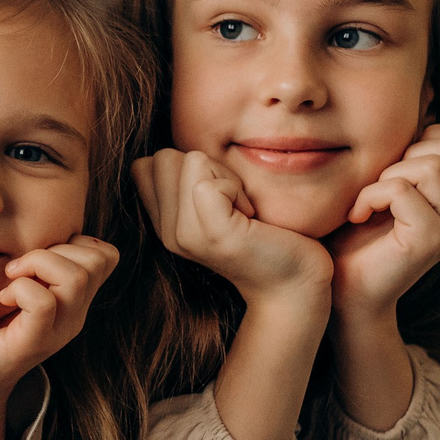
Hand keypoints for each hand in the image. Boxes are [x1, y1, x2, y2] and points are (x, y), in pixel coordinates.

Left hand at [0, 235, 118, 413]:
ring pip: (76, 278)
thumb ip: (31, 263)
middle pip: (97, 260)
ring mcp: (58, 331)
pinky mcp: (32, 343)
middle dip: (55, 249)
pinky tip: (4, 298)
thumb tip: (26, 223)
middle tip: (19, 268)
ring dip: (37, 264)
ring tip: (11, 279)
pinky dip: (21, 289)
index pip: (106, 255)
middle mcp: (75, 316)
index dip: (76, 241)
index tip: (40, 256)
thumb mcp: (15, 285)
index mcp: (75, 300)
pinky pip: (44, 303)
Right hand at [133, 148, 329, 302]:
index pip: (145, 165)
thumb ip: (190, 182)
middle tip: (233, 204)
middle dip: (206, 168)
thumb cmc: (266, 237)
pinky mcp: (212, 234)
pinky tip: (251, 217)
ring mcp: (185, 235)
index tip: (218, 197)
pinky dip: (236, 189)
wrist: (294, 285)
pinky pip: (208, 181)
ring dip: (225, 177)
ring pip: (188, 161)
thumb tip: (181, 154)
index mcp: (165, 224)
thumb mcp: (218, 204)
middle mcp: (167, 232)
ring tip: (243, 212)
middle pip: (163, 157)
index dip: (185, 167)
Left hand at [326, 125, 439, 316]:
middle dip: (411, 152)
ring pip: (434, 164)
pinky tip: (359, 215)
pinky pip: (404, 190)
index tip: (394, 167)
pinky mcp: (433, 241)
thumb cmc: (352, 235)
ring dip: (389, 175)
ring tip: (369, 200)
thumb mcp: (382, 181)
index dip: (429, 136)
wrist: (343, 292)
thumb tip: (423, 93)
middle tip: (382, 183)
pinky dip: (372, 195)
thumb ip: (404, 150)